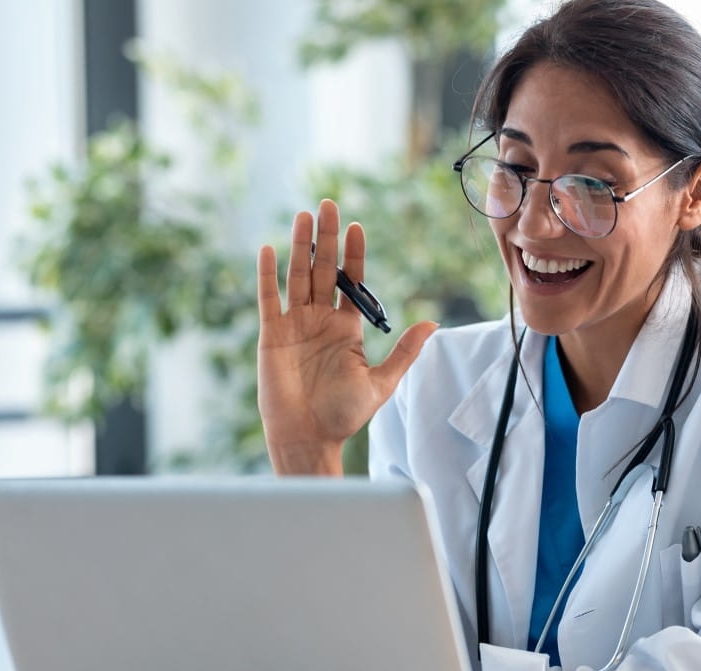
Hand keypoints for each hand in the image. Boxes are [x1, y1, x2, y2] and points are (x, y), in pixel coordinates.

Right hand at [256, 199, 437, 474]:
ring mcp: (294, 325)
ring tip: (304, 216)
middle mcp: (320, 320)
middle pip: (322, 269)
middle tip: (329, 204)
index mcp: (346, 328)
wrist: (309, 437)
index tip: (357, 227)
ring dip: (299, 246)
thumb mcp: (382, 382)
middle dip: (326, 237)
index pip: (350, 282)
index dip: (354, 254)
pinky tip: (269, 249)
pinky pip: (268, 298)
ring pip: (297, 276)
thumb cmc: (343, 415)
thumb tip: (433, 324)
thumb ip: (404, 351)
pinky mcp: (271, 335)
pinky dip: (268, 274)